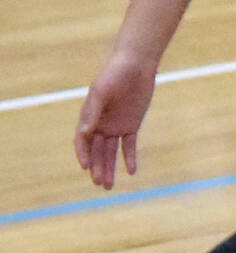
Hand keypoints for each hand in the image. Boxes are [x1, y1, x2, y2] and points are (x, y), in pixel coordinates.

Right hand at [74, 53, 157, 189]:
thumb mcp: (102, 92)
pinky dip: (129, 158)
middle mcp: (100, 124)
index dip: (83, 155)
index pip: (83, 141)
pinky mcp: (131, 125)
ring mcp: (115, 126)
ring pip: (111, 152)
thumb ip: (93, 112)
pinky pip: (129, 145)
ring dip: (110, 168)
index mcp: (89, 117)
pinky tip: (131, 171)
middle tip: (101, 184)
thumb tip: (86, 133)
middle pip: (97, 151)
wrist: (136, 66)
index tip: (86, 168)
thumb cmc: (114, 75)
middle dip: (98, 168)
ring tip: (109, 186)